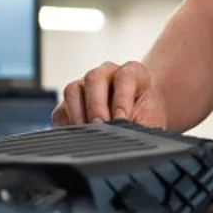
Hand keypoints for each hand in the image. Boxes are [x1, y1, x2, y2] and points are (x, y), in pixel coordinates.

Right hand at [53, 61, 167, 128]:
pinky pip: (61, 111)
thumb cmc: (145, 115)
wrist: (137, 115)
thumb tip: (133, 140)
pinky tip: (79, 137)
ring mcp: (85, 85)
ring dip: (79, 114)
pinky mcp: (69, 103)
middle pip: (94, 78)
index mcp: (132, 72)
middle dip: (97, 106)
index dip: (122, 99)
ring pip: (73, 90)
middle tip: (101, 127)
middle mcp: (106, 73)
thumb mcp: (151, 120)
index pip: (125, 77)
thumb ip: (144, 126)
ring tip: (88, 134)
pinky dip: (67, 125)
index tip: (122, 120)